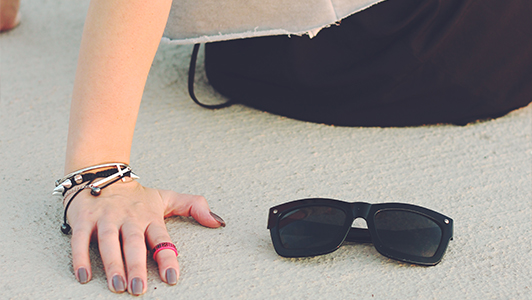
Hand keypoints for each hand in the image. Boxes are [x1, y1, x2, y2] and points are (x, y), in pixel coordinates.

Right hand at [64, 180, 224, 294]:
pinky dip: (80, 256)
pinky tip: (84, 276)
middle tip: (139, 288)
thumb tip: (218, 222)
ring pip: (109, 242)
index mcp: (150, 216)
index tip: (172, 278)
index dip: (167, 258)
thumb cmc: (137, 196)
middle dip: (136, 266)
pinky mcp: (84, 219)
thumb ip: (194, 207)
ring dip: (112, 264)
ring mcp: (106, 218)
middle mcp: (129, 218)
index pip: (161, 239)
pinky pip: (80, 239)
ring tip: (117, 286)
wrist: (102, 174)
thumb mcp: (167, 198)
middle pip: (133, 243)